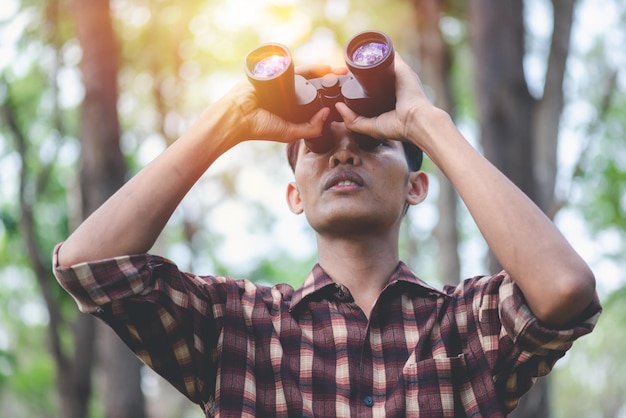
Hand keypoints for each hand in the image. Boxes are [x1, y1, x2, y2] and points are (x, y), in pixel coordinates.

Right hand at [223, 65, 347, 144]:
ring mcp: (281, 83)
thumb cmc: (260, 127)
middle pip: (312, 82)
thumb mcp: (290, 133)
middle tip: (344, 75)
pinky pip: (292, 67)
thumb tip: (327, 114)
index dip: (328, 94)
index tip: (342, 90)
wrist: (238, 116)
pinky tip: (319, 66)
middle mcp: (288, 94)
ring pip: (305, 73)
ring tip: (335, 70)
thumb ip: (310, 128)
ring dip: (321, 70)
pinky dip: (305, 66)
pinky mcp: (275, 73)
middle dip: (328, 78)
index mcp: (292, 107)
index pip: (314, 97)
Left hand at [335, 53, 436, 148]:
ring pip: (380, 59)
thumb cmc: (398, 127)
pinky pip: (388, 51)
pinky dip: (378, 46)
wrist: (416, 120)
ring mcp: (398, 73)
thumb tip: (338, 106)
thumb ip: (353, 120)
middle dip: (360, 68)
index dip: (359, 81)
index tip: (346, 81)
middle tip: (344, 70)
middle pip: (375, 70)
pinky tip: (364, 44)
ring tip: (350, 57)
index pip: (373, 84)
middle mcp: (394, 83)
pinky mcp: (400, 66)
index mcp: (389, 96)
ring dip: (367, 56)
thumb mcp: (370, 126)